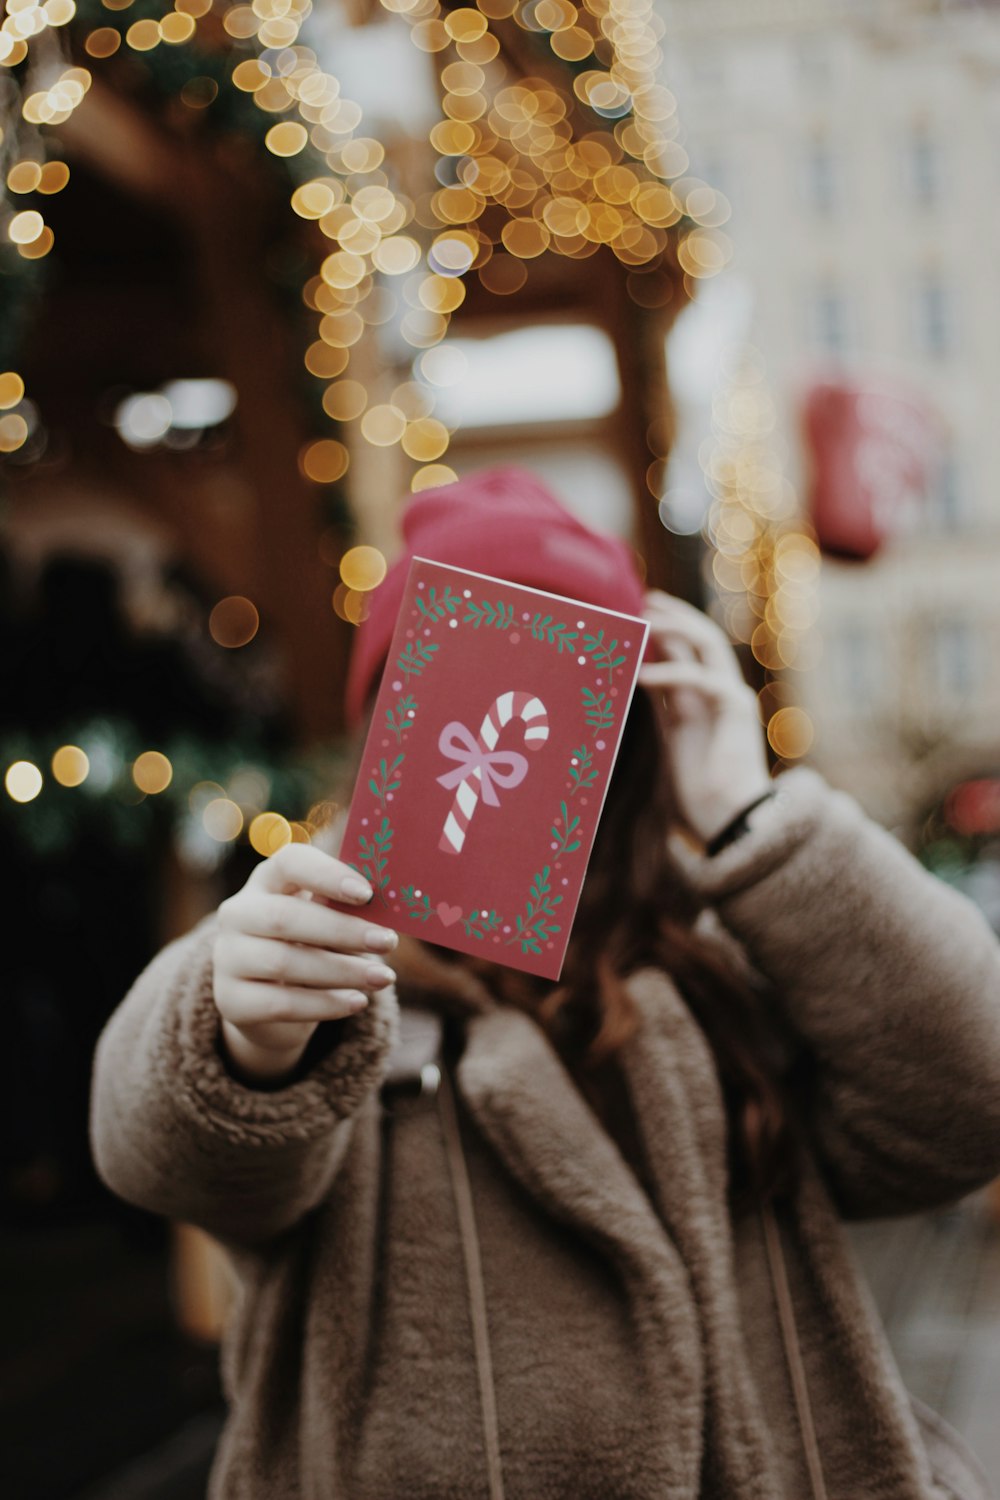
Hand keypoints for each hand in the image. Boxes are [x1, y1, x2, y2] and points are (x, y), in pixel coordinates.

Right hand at [213, 844, 397, 1084]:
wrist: (268, 1002)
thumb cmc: (310, 945)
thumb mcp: (326, 919)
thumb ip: (348, 908)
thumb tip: (397, 905)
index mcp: (267, 881)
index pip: (289, 862)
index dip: (327, 874)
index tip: (368, 892)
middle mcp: (238, 914)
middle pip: (285, 917)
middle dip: (342, 930)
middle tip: (389, 941)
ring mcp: (227, 958)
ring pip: (284, 963)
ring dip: (342, 971)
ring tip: (384, 978)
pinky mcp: (230, 1001)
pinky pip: (281, 1004)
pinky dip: (325, 1004)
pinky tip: (357, 1002)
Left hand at [638, 590, 771, 842]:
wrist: (732, 823)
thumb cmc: (701, 795)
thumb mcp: (672, 744)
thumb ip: (661, 711)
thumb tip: (634, 682)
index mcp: (705, 701)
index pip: (685, 652)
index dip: (663, 630)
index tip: (635, 613)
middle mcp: (720, 693)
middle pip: (700, 637)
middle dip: (672, 615)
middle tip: (642, 600)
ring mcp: (732, 698)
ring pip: (707, 643)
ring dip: (675, 627)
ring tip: (643, 619)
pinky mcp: (736, 710)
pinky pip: (701, 679)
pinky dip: (670, 672)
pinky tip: (641, 674)